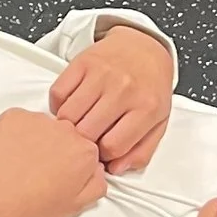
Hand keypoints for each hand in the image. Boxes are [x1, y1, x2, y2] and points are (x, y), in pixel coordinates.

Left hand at [0, 108, 105, 216]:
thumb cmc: (30, 207)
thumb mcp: (75, 207)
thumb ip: (96, 185)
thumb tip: (97, 171)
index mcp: (85, 152)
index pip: (87, 149)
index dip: (73, 163)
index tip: (61, 173)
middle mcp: (65, 130)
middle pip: (66, 135)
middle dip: (57, 149)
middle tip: (40, 170)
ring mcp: (38, 120)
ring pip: (43, 126)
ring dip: (36, 139)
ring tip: (21, 164)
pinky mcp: (14, 116)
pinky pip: (20, 120)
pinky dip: (15, 133)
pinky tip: (9, 153)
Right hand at [49, 24, 174, 173]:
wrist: (144, 47)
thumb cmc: (150, 87)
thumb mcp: (158, 122)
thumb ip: (141, 151)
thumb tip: (116, 170)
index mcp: (146, 108)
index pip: (113, 147)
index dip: (104, 156)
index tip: (102, 152)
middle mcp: (124, 90)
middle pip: (87, 133)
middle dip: (84, 143)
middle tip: (88, 139)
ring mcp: (102, 75)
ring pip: (68, 115)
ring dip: (69, 126)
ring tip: (79, 124)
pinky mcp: (82, 63)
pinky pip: (58, 93)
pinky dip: (59, 105)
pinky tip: (71, 106)